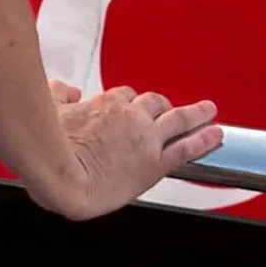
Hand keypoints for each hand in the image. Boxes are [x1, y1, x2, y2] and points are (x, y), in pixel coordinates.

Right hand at [36, 86, 222, 220]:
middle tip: (167, 110)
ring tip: (209, 111)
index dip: (126, 104)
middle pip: (152, 102)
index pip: (123, 97)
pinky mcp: (156, 162)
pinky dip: (204, 139)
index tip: (126, 111)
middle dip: (160, 105)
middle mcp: (129, 116)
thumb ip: (59, 96)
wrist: (62, 178)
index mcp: (103, 105)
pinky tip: (216, 134)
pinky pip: (187, 148)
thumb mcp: (50, 111)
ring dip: (195, 114)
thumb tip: (65, 88)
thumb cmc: (49, 147)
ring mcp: (145, 138)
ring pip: (177, 119)